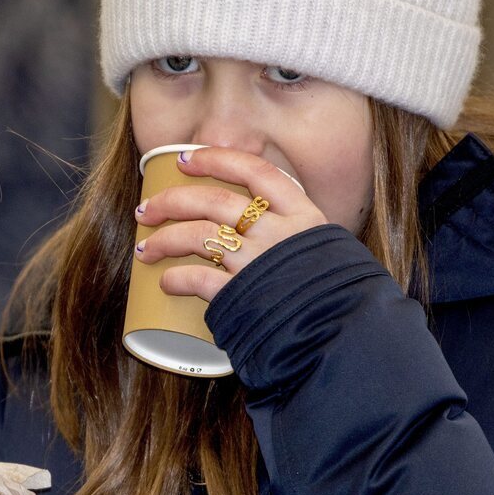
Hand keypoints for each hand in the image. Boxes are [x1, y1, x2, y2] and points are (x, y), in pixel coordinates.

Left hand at [134, 147, 327, 302]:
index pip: (255, 170)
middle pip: (216, 201)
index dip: (216, 159)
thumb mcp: (328, 249)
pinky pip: (199, 280)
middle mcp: (279, 233)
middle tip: (148, 209)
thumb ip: (299, 232)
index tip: (185, 160)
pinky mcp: (244, 296)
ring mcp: (260, 263)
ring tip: (146, 249)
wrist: (347, 335)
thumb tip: (267, 221)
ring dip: (165, 239)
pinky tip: (167, 283)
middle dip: (173, 201)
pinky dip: (177, 279)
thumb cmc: (338, 294)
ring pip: (200, 235)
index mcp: (303, 215)